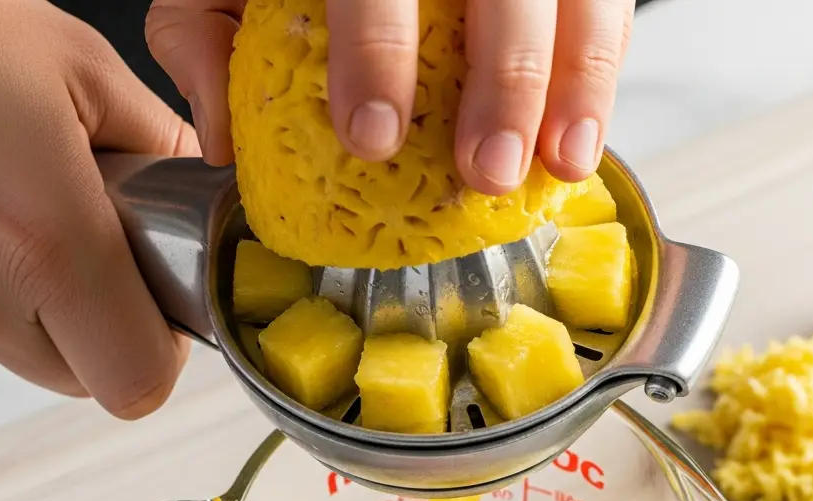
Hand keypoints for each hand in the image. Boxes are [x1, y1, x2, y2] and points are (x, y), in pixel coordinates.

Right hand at [0, 0, 197, 417]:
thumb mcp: (75, 65)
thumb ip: (161, 144)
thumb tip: (207, 192)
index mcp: (48, 242)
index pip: (141, 379)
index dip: (163, 348)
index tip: (159, 300)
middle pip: (83, 379)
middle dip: (100, 326)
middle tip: (83, 246)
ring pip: (14, 359)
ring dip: (27, 310)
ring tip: (3, 218)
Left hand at [148, 0, 634, 193]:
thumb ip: (205, 33)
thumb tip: (222, 137)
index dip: (375, 51)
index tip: (372, 137)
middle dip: (502, 82)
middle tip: (483, 172)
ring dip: (575, 84)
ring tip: (557, 166)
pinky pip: (607, 8)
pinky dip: (602, 76)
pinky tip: (581, 140)